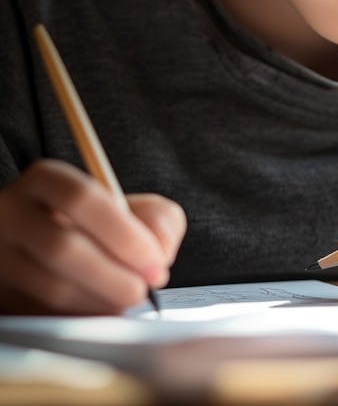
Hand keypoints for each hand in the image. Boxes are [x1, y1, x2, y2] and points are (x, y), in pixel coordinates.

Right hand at [0, 159, 185, 314]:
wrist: (46, 248)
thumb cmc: (95, 225)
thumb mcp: (129, 206)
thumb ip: (158, 218)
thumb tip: (160, 251)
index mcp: (45, 180)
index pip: (82, 199)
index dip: (123, 233)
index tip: (155, 260)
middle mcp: (12, 214)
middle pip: (63, 248)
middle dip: (114, 275)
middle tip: (144, 289)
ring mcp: (1, 257)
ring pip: (51, 287)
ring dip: (100, 301)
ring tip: (127, 300)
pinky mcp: (1, 294)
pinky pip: (44, 315)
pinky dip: (82, 318)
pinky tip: (103, 311)